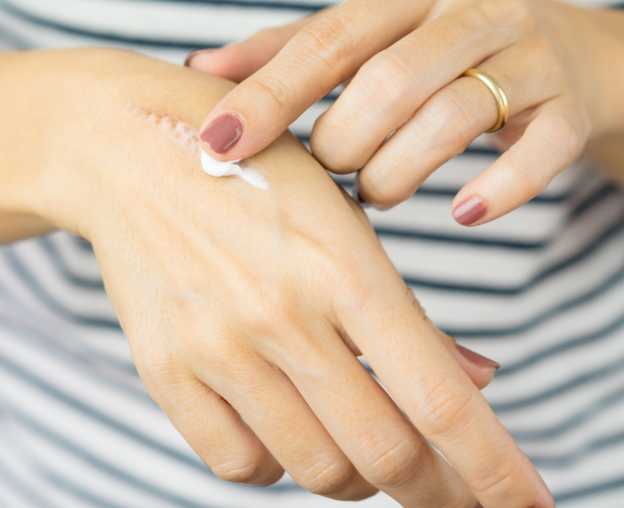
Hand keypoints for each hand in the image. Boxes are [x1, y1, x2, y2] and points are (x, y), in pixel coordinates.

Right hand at [0, 48, 547, 506]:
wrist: (126, 150)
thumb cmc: (253, 172)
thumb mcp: (343, 216)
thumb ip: (407, 311)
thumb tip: (478, 383)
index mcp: (345, 267)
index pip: (442, 401)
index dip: (496, 470)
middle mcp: (283, 316)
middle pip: (386, 456)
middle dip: (437, 491)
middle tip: (450, 494)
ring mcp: (218, 349)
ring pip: (318, 470)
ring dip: (354, 475)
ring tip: (356, 443)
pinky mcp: (165, 371)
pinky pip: (238, 466)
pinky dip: (276, 467)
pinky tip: (285, 430)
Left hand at [189, 0, 623, 225]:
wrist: (566, 52)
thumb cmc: (434, 49)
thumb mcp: (366, 37)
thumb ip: (289, 53)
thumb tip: (200, 73)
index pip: (328, 41)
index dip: (269, 95)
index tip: (218, 143)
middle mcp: (474, 6)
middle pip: (391, 81)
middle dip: (342, 143)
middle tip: (328, 172)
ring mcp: (531, 53)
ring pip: (454, 117)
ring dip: (397, 172)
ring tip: (374, 192)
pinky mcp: (572, 106)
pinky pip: (540, 152)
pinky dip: (498, 190)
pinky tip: (463, 213)